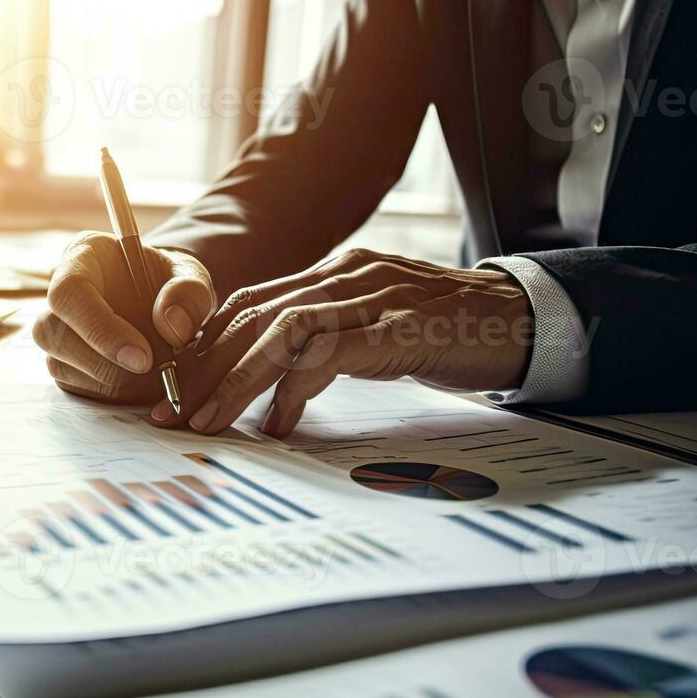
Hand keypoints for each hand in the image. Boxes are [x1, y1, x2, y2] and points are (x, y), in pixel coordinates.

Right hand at [35, 233, 215, 402]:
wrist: (168, 307)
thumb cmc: (173, 284)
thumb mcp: (192, 277)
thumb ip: (190, 294)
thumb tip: (173, 328)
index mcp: (84, 256)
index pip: (69, 291)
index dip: (100, 328)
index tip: (143, 358)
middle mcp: (60, 293)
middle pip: (53, 333)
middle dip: (106, 364)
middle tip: (157, 373)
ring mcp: (56, 330)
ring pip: (61, 365)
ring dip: (113, 383)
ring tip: (157, 375)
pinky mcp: (63, 362)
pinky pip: (75, 387)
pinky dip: (111, 395)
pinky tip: (142, 383)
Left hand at [153, 248, 532, 436]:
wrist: (526, 320)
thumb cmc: (450, 331)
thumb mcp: (377, 328)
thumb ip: (330, 340)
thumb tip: (277, 384)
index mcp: (334, 273)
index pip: (249, 303)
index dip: (204, 345)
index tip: (174, 389)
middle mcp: (345, 275)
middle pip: (251, 315)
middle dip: (203, 367)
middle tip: (171, 414)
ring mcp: (372, 297)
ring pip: (279, 331)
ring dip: (236, 380)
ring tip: (209, 423)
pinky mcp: (398, 328)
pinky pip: (328, 354)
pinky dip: (295, 390)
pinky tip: (279, 424)